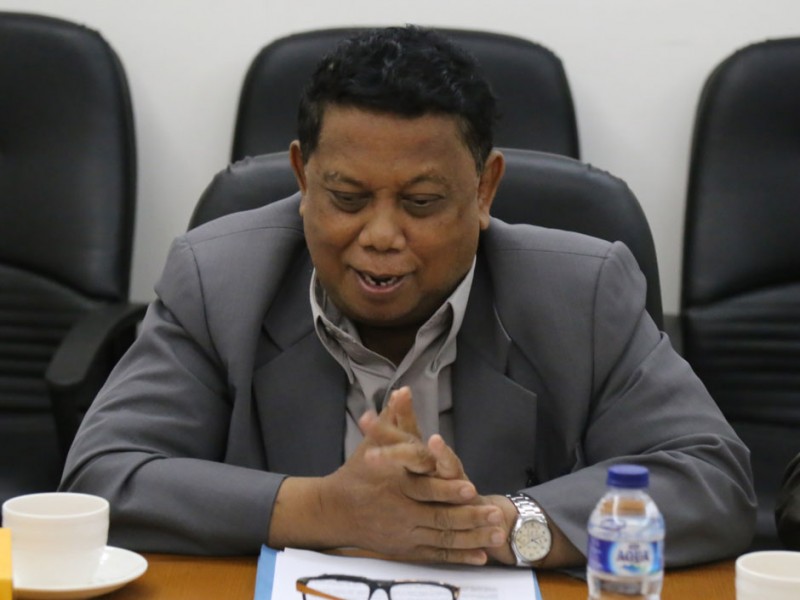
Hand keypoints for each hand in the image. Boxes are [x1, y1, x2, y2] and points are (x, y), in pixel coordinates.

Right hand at [315, 387, 504, 563]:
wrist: (334, 512)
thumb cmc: (356, 475)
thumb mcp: (373, 445)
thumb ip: (394, 420)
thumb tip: (404, 391)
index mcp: (395, 485)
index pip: (424, 486)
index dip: (447, 487)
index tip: (470, 486)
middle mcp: (400, 512)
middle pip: (439, 516)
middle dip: (468, 516)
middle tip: (493, 513)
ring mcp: (404, 534)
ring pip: (442, 537)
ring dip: (472, 537)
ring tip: (496, 534)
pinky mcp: (406, 550)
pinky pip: (437, 555)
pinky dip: (460, 556)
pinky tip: (481, 557)